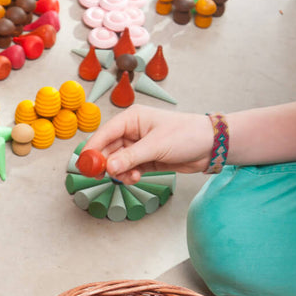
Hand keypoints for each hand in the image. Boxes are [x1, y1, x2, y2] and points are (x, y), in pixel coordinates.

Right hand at [85, 105, 215, 183]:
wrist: (210, 146)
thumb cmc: (186, 135)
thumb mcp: (156, 146)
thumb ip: (130, 157)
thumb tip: (109, 167)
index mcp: (132, 118)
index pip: (104, 133)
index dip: (93, 149)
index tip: (85, 165)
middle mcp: (132, 131)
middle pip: (108, 149)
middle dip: (106, 164)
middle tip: (103, 177)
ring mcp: (139, 145)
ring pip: (117, 162)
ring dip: (120, 172)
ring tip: (131, 177)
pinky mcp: (146, 159)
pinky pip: (128, 169)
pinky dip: (129, 175)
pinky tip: (136, 177)